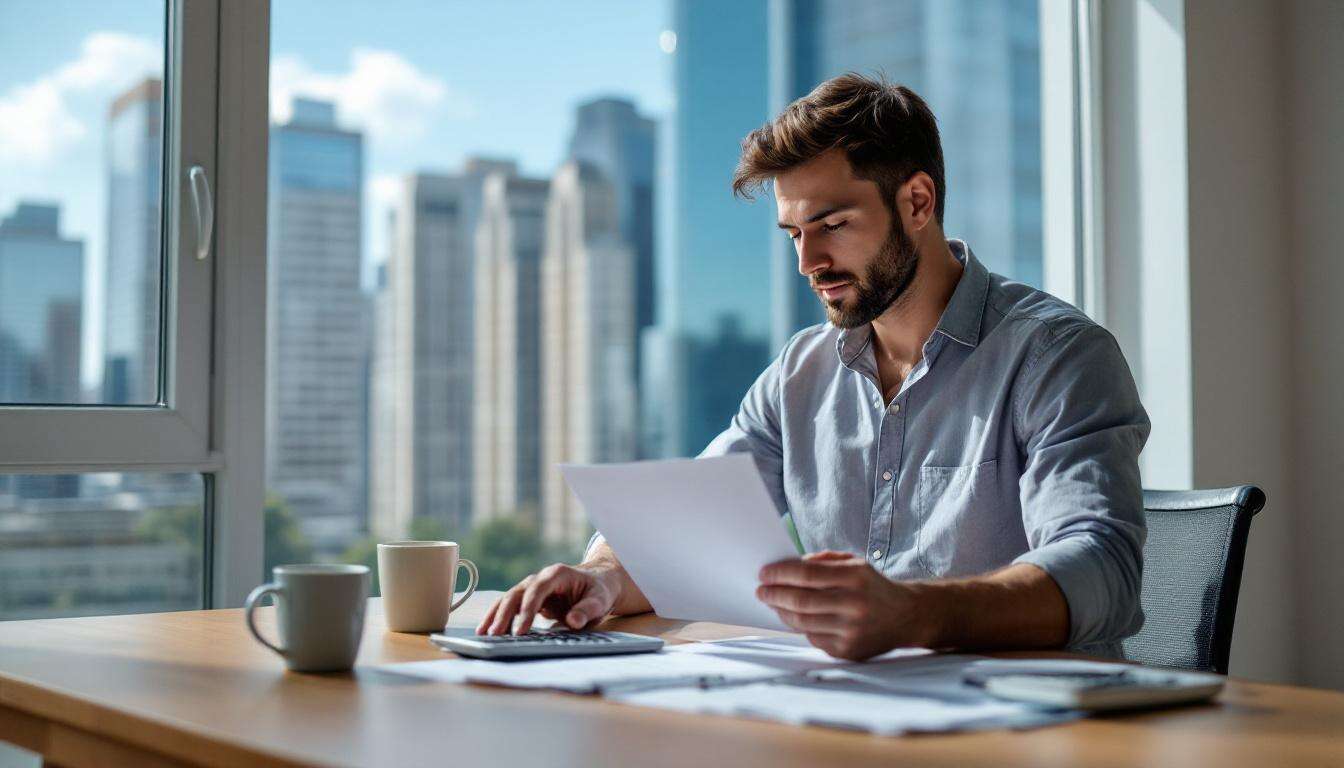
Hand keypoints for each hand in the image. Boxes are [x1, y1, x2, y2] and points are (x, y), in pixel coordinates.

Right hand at [476, 563, 620, 635]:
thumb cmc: (599, 591)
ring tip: (483, 634)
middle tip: (496, 635)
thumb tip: (573, 621)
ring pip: (508, 599)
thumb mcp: (600, 600)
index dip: (527, 609)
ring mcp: (531, 588)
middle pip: (517, 594)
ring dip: (495, 615)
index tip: (521, 630)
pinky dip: (498, 617)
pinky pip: (510, 607)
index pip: (537, 590)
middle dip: (505, 614)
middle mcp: (539, 578)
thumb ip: (587, 610)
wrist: (598, 583)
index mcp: (557, 574)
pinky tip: (487, 630)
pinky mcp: (528, 599)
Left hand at [756, 550, 933, 659]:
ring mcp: (852, 631)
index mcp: (856, 577)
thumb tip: (788, 566)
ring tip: (772, 602)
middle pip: (801, 600)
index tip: (764, 573)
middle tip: (761, 590)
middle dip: (775, 594)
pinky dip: (799, 626)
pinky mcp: (848, 651)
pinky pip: (812, 637)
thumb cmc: (873, 586)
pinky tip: (793, 617)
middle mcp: (855, 605)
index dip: (780, 573)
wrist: (906, 616)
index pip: (807, 574)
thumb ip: (822, 561)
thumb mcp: (854, 563)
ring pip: (803, 622)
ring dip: (781, 611)